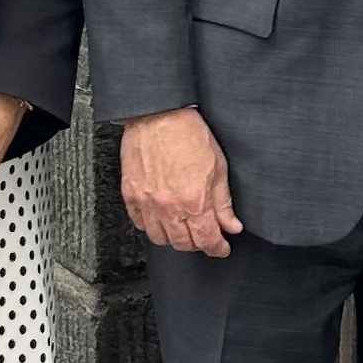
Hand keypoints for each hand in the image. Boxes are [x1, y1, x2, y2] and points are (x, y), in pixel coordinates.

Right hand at [121, 106, 241, 256]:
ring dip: (174, 238)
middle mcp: (169, 206)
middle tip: (204, 236)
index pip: (207, 240)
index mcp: (194, 201)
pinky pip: (140, 224)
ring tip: (183, 228)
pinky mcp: (131, 195)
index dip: (217, 248)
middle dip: (198, 244)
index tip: (221, 248)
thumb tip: (231, 225)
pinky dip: (152, 226)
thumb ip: (223, 202)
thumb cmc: (187, 133)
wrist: (158, 114)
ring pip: (160, 239)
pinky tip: (161, 217)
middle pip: (183, 244)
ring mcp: (147, 203)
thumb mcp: (218, 166)